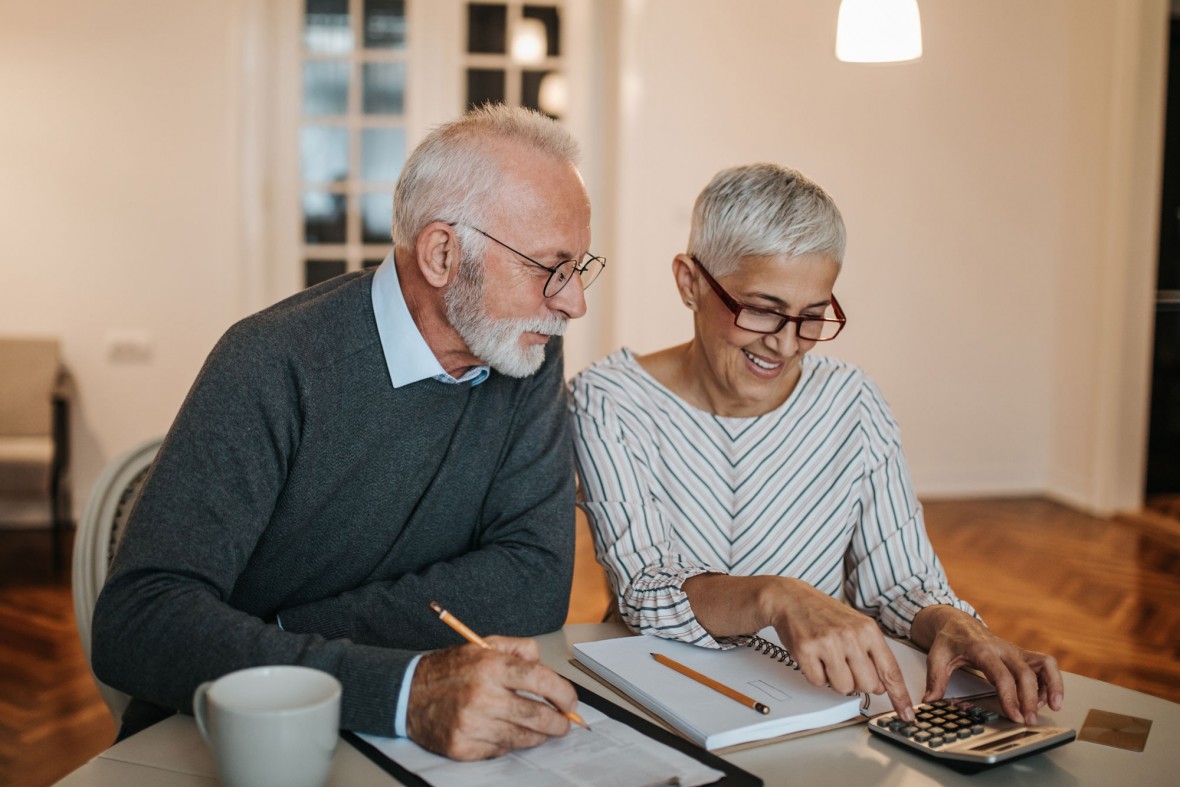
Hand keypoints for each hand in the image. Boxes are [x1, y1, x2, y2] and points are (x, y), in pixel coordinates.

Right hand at [405, 635, 576, 759]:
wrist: (407, 694)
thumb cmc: (449, 670)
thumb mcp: (483, 645)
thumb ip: (517, 648)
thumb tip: (544, 664)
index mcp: (489, 666)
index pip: (540, 679)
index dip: (563, 693)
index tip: (571, 702)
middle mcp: (482, 696)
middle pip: (537, 715)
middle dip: (558, 722)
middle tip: (565, 723)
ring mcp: (472, 725)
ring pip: (522, 737)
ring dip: (539, 736)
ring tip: (544, 730)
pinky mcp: (463, 747)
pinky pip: (500, 750)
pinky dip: (510, 743)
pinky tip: (509, 733)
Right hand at [766, 579, 915, 720]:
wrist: (791, 599)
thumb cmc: (824, 614)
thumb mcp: (857, 626)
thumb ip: (872, 655)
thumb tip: (882, 686)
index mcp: (868, 630)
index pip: (890, 671)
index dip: (899, 696)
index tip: (906, 713)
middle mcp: (850, 636)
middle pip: (867, 686)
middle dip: (858, 683)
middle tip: (846, 666)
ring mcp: (828, 643)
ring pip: (843, 688)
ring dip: (835, 680)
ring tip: (828, 660)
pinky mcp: (806, 650)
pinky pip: (818, 682)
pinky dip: (816, 675)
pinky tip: (814, 658)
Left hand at [912, 606, 1064, 724]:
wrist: (957, 622)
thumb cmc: (949, 640)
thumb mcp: (936, 656)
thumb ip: (935, 679)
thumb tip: (930, 700)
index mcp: (982, 649)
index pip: (1001, 675)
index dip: (1010, 696)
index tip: (1014, 715)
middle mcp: (1003, 649)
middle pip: (1025, 673)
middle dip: (1031, 698)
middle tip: (1029, 720)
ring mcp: (1015, 651)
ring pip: (1044, 663)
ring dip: (1052, 685)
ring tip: (1052, 706)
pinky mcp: (1022, 655)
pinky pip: (1045, 664)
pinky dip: (1051, 681)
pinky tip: (1046, 698)